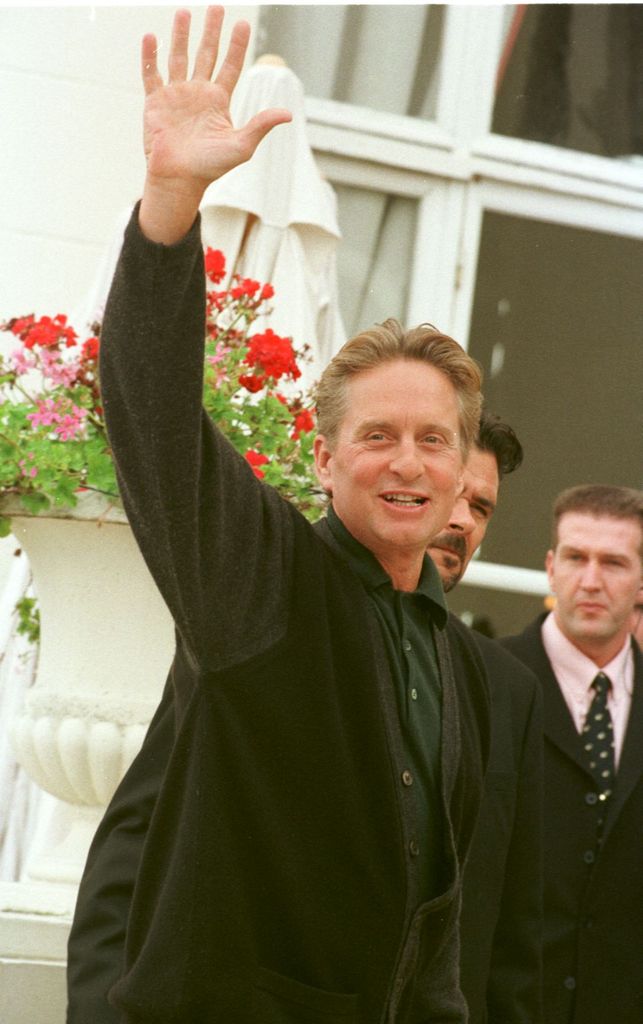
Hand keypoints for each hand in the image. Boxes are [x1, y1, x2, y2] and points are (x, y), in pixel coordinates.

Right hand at [139, 6, 291, 242]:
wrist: (179, 179)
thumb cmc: (210, 167)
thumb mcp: (241, 146)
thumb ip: (260, 125)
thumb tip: (288, 114)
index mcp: (218, 102)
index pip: (230, 67)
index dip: (236, 46)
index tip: (242, 24)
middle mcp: (197, 94)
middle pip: (206, 55)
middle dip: (212, 31)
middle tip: (217, 7)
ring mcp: (175, 96)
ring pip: (179, 57)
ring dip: (181, 35)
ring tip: (184, 12)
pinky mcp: (155, 103)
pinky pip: (151, 74)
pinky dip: (150, 56)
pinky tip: (151, 36)